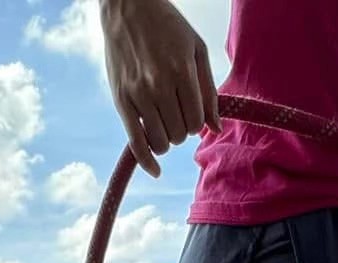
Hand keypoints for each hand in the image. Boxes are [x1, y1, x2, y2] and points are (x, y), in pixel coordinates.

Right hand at [101, 0, 218, 177]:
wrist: (128, 8)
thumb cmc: (167, 27)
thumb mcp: (196, 49)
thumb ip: (208, 89)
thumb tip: (216, 128)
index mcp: (181, 72)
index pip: (197, 121)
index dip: (198, 122)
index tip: (193, 112)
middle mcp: (158, 86)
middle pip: (180, 134)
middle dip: (183, 130)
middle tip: (178, 114)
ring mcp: (137, 95)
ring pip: (161, 142)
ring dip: (168, 139)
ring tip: (165, 123)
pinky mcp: (121, 100)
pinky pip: (135, 142)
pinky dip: (147, 161)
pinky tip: (156, 171)